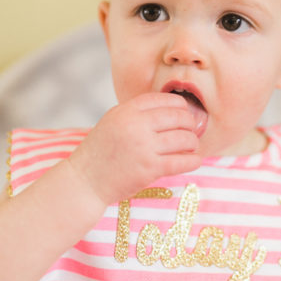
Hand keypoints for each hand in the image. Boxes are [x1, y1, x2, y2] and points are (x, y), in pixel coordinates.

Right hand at [67, 93, 201, 205]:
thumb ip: (136, 113)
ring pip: (184, 138)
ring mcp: (144, 147)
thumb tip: (169, 109)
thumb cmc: (100, 152)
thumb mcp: (113, 121)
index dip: (180, 105)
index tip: (184, 112)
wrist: (85, 181)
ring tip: (191, 146)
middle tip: (191, 130)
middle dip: (189, 123)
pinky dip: (193, 160)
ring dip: (192, 142)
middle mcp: (136, 125)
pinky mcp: (150, 168)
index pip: (163, 99)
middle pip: (178, 116)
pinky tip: (195, 160)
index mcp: (126, 111)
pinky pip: (182, 161)